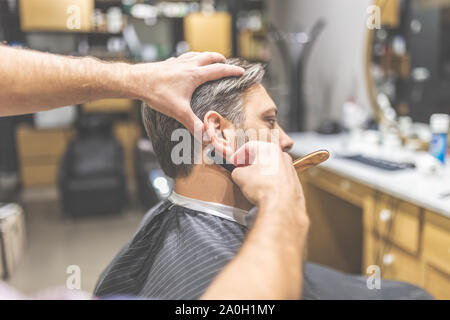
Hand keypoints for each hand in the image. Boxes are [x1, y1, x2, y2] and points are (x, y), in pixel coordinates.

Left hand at [129, 52, 243, 133]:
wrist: (136, 81)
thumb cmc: (157, 94)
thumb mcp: (178, 111)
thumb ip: (194, 124)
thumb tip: (206, 137)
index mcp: (194, 75)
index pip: (219, 70)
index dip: (232, 71)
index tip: (241, 72)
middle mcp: (187, 65)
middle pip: (208, 57)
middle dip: (219, 59)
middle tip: (226, 62)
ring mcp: (177, 63)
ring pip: (195, 54)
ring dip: (205, 56)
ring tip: (208, 59)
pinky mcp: (167, 63)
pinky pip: (182, 58)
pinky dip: (189, 58)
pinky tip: (185, 63)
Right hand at [230, 141, 306, 220]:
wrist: (281, 205)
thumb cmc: (264, 187)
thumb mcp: (240, 176)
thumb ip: (237, 171)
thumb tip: (238, 173)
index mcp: (269, 149)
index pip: (249, 146)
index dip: (238, 155)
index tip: (233, 162)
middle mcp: (282, 156)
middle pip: (262, 155)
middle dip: (250, 163)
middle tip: (242, 170)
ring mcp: (290, 169)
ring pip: (272, 167)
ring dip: (261, 173)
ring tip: (252, 183)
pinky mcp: (294, 182)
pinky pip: (279, 178)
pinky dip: (270, 182)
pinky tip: (264, 191)